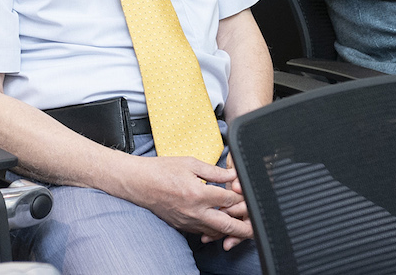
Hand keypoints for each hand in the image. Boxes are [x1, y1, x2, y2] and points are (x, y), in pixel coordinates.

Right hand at [116, 156, 252, 250]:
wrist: (139, 183)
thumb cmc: (162, 170)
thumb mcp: (190, 163)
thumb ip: (214, 171)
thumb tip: (233, 173)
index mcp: (198, 193)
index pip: (228, 199)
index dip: (241, 195)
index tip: (246, 191)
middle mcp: (195, 211)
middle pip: (227, 224)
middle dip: (244, 227)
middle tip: (256, 227)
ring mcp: (188, 221)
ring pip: (216, 232)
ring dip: (230, 229)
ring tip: (241, 224)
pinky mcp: (183, 226)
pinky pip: (204, 231)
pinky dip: (215, 229)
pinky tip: (220, 223)